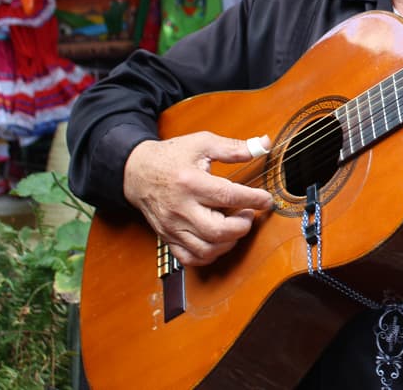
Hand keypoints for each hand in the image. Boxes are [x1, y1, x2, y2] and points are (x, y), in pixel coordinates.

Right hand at [123, 131, 274, 266]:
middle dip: (242, 225)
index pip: (227, 196)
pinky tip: (220, 240)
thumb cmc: (171, 157)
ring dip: (229, 241)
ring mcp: (173, 227)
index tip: (266, 199)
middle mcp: (180, 208)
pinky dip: (210, 254)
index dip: (253, 199)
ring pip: (207, 249)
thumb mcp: (202, 143)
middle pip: (218, 230)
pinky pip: (191, 258)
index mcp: (190, 182)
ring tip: (235, 224)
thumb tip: (264, 144)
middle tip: (248, 213)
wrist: (137, 172)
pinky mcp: (168, 238)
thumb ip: (233, 147)